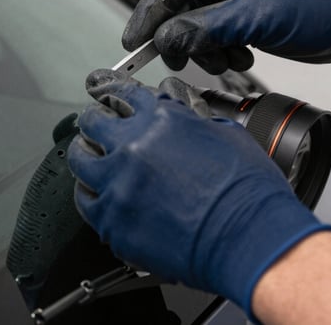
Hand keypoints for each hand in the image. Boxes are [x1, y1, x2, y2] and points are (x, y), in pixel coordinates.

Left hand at [68, 70, 330, 314]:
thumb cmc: (248, 193)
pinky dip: (88, 192)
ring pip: (81, 159)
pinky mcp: (112, 220)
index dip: (113, 91)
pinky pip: (85, 199)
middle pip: (93, 121)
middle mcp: (133, 146)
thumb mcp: (227, 135)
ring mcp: (118, 184)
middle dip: (95, 120)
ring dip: (86, 153)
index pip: (123, 93)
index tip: (105, 91)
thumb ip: (193, 121)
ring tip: (89, 155)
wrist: (249, 239)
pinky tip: (94, 191)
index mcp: (162, 119)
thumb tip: (181, 117)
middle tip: (96, 125)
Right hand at [122, 0, 330, 72]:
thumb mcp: (257, 16)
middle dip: (181, 35)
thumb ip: (206, 28)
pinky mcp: (243, 15)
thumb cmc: (318, 4)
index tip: (135, 40)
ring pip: (195, 25)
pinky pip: (214, 35)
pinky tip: (243, 54)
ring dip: (205, 48)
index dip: (151, 11)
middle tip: (178, 58)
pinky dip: (221, 51)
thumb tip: (164, 40)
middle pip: (181, 4)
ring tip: (231, 57)